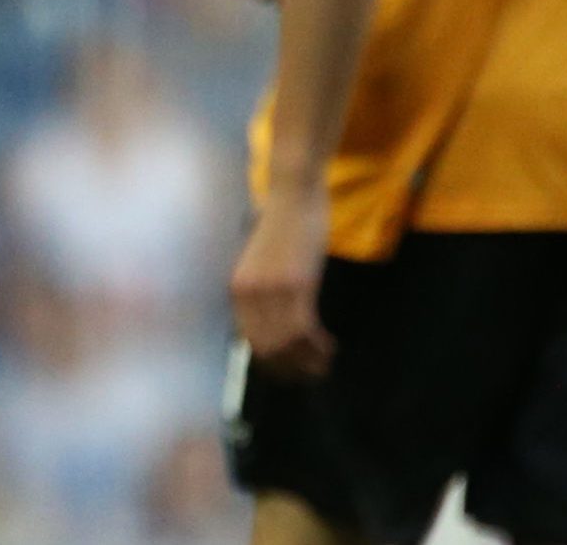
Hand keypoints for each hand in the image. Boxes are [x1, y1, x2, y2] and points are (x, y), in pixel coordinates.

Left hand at [230, 192, 334, 379]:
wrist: (292, 195)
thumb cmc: (281, 227)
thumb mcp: (261, 264)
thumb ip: (262, 293)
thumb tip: (272, 327)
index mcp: (237, 290)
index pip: (250, 341)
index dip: (272, 362)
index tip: (292, 370)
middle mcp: (248, 294)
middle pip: (267, 349)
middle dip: (291, 368)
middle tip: (313, 373)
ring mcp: (271, 290)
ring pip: (287, 344)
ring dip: (308, 361)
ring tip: (324, 362)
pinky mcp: (296, 284)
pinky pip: (304, 330)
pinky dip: (317, 345)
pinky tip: (329, 346)